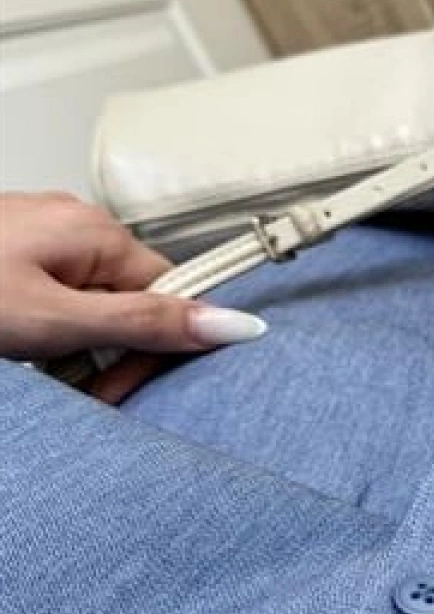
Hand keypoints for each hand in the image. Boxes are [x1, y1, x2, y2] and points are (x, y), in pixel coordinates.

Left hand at [0, 192, 265, 402]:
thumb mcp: (55, 318)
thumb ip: (142, 322)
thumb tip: (232, 322)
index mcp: (99, 232)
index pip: (171, 297)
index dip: (156, 353)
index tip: (121, 389)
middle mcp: (77, 223)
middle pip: (134, 301)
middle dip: (113, 354)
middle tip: (80, 391)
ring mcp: (42, 233)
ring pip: (94, 303)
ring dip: (77, 346)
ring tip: (38, 369)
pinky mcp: (14, 251)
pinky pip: (58, 295)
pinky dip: (48, 330)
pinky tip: (21, 347)